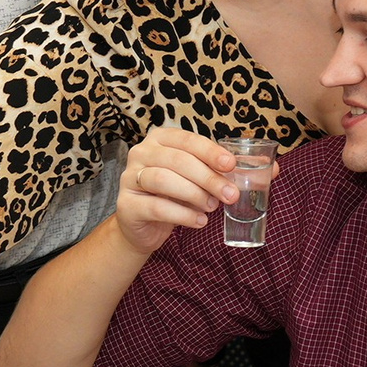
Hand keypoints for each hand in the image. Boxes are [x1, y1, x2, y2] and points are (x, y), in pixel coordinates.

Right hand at [114, 128, 245, 253]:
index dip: (210, 151)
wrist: (144, 227)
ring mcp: (129, 178)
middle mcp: (140, 153)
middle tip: (229, 194)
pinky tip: (199, 221)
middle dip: (208, 177)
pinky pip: (156, 207)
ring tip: (212, 207)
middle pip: (177, 160)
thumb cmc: (171, 197)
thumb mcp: (192, 179)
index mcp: (159, 140)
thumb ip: (210, 171)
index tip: (231, 165)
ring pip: (163, 180)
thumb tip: (241, 172)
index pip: (186, 139)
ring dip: (194, 194)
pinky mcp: (126, 204)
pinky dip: (183, 215)